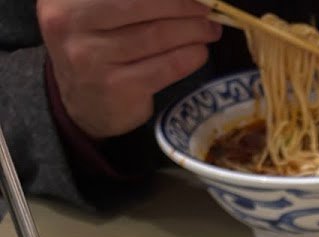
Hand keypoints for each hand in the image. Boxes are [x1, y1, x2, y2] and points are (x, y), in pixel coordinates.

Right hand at [38, 0, 221, 138]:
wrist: (82, 107)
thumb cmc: (96, 51)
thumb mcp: (93, 15)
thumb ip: (127, 3)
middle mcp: (71, 23)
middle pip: (141, 4)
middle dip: (182, 6)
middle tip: (207, 10)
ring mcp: (93, 58)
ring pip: (156, 35)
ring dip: (192, 31)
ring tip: (209, 30)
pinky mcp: (117, 88)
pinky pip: (164, 67)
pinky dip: (188, 57)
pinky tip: (199, 52)